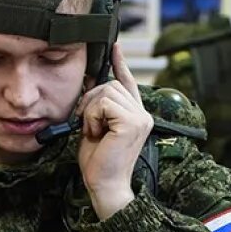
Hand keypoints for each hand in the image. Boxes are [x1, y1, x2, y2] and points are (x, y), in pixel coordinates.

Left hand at [76, 45, 152, 219]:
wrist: (103, 184)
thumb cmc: (97, 162)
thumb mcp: (94, 127)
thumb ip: (97, 107)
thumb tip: (90, 84)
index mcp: (135, 115)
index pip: (128, 82)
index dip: (120, 63)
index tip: (115, 47)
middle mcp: (142, 114)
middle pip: (111, 84)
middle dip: (91, 101)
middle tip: (87, 124)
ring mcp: (140, 117)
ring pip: (106, 91)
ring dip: (91, 111)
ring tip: (94, 132)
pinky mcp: (133, 122)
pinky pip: (104, 103)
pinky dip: (92, 117)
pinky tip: (96, 134)